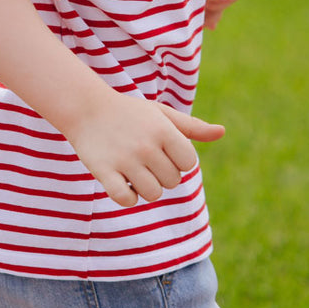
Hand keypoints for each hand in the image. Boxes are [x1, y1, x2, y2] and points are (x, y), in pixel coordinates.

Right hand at [65, 92, 223, 207]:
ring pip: (152, 194)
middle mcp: (146, 145)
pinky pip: (126, 200)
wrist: (86, 108)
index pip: (188, 163)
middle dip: (162, 175)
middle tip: (145, 160)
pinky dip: (127, 197)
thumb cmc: (130, 112)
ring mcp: (124, 159)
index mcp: (163, 130)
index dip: (178, 162)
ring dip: (146, 189)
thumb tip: (222, 132)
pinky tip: (121, 183)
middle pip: (172, 181)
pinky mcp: (104, 171)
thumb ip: (192, 127)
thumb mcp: (162, 114)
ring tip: (135, 173)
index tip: (164, 153)